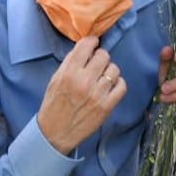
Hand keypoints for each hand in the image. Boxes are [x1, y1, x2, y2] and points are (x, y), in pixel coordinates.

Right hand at [37, 37, 125, 153]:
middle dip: (100, 58)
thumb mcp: (55, 79)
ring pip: (114, 69)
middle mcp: (84, 81)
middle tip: (96, 66)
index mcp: (69, 72)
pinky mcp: (107, 106)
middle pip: (104, 55)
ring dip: (109, 71)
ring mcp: (97, 94)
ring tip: (102, 78)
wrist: (55, 133)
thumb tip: (86, 49)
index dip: (92, 42)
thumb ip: (70, 63)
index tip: (92, 46)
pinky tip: (110, 87)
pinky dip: (118, 84)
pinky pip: (122, 86)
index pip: (87, 45)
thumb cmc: (54, 105)